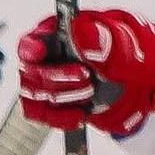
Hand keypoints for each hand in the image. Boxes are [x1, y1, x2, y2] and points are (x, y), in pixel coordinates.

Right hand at [16, 11, 154, 135]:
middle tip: (87, 77)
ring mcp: (42, 85)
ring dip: (62, 98)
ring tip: (89, 94)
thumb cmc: (115, 51)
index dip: (31, 48)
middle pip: (32, 73)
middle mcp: (41, 61)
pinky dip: (61, 118)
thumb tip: (83, 35)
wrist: (126, 76)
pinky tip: (80, 115)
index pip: (29, 42)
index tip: (40, 52)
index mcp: (51, 37)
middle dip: (59, 77)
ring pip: (36, 97)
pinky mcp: (48, 106)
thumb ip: (99, 38)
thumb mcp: (115, 40)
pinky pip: (44, 116)